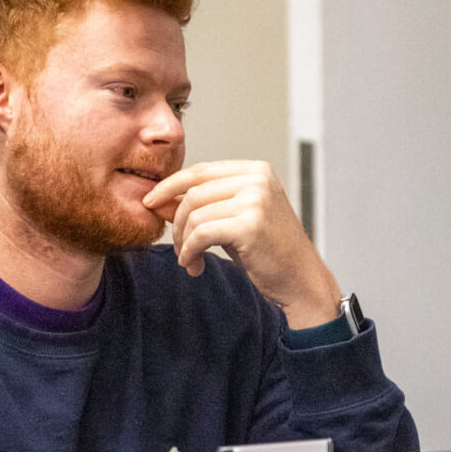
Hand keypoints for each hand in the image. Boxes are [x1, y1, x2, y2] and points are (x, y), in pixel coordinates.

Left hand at [143, 160, 341, 328]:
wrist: (300, 280)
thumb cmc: (268, 253)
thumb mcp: (232, 222)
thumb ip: (201, 207)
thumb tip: (157, 200)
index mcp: (256, 171)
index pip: (201, 171)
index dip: (170, 186)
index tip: (150, 203)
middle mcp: (258, 180)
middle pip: (194, 192)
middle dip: (176, 222)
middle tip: (177, 248)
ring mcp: (256, 200)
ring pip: (194, 214)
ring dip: (183, 242)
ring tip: (188, 260)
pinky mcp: (250, 225)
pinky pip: (201, 234)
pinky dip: (190, 252)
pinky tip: (194, 266)